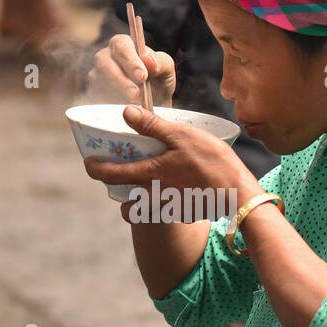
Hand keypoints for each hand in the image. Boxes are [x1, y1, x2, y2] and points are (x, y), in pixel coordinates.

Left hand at [84, 106, 261, 218]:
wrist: (237, 193)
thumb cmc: (211, 162)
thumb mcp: (181, 136)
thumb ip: (152, 126)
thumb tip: (126, 112)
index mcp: (149, 174)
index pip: (111, 175)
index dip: (95, 169)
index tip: (88, 163)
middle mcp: (153, 194)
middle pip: (125, 201)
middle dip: (119, 192)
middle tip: (122, 176)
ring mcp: (168, 207)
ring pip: (143, 211)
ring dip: (138, 203)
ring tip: (147, 186)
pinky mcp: (183, 213)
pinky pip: (166, 210)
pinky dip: (165, 202)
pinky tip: (177, 188)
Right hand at [87, 34, 176, 106]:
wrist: (152, 105)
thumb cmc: (158, 81)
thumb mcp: (166, 71)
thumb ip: (161, 63)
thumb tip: (148, 60)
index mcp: (124, 45)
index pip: (121, 45)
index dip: (130, 61)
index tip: (142, 77)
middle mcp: (105, 57)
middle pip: (105, 63)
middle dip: (121, 80)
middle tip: (136, 95)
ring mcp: (96, 75)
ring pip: (98, 82)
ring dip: (116, 94)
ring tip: (134, 104)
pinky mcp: (92, 94)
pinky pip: (95, 98)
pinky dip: (110, 105)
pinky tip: (124, 110)